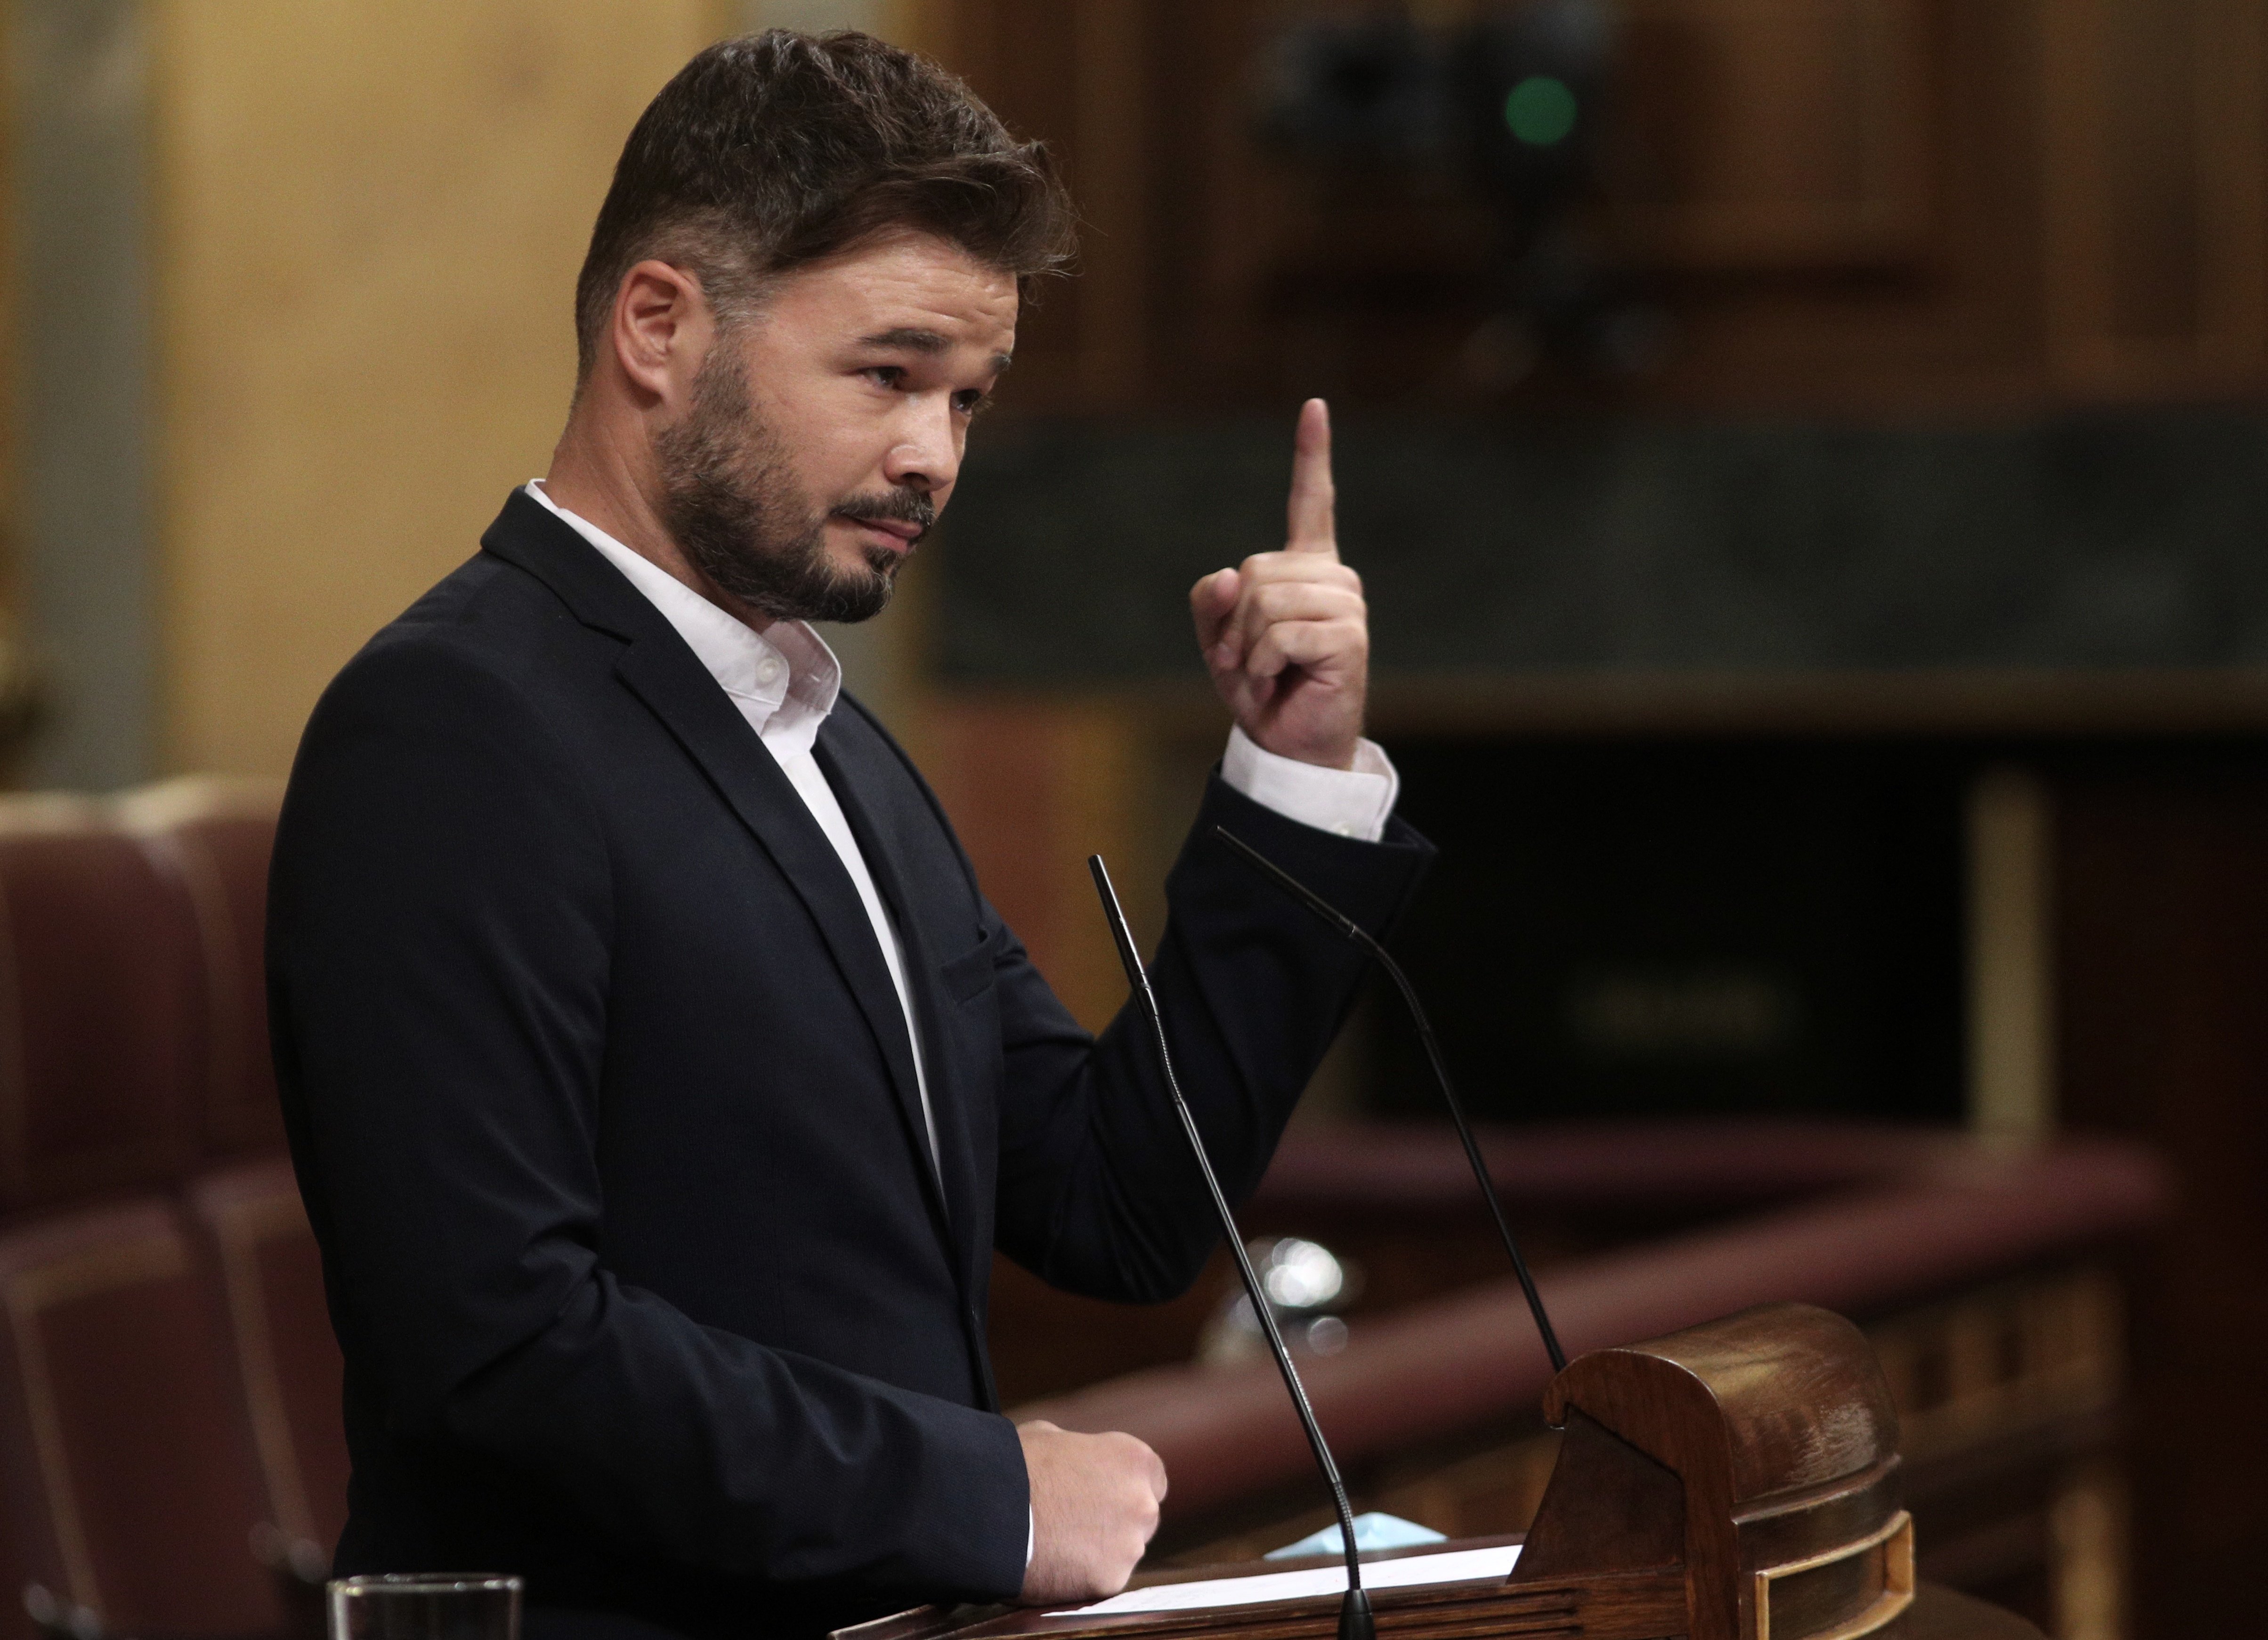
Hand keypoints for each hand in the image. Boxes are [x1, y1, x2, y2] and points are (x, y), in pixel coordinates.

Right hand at [1017, 1419, 1167, 1605]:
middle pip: (1142, 1517)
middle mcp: (1143, 1503)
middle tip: (1077, 1522)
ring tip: (1058, 1544)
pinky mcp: (1110, 1581)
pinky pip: (1102, 1579)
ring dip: (1100, 1550)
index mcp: (1134, 1460)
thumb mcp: (1051, 1437)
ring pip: (1124, 1551)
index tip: (1105, 1494)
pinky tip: (1054, 1564)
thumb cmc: (1018, 1465)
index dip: (1126, 1486)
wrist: (993, 1511)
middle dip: (1117, 1520)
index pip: (1153, 1479)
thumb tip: (1073, 1461)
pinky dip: (1083, 1576)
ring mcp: (1130, 1545)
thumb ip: (1079, 1452)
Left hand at [1189, 398, 1368, 769]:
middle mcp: (1333, 578)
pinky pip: (1279, 633)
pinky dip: (1263, 663)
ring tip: (1265, 672)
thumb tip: (1227, 574)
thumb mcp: (1220, 640)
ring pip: (1265, 601)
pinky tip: (1279, 679)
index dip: (1312, 455)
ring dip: (1248, 647)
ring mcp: (1346, 605)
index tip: (1315, 407)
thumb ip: (1212, 602)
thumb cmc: (1260, 687)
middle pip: (1253, 570)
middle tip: (1247, 659)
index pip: (1311, 502)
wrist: (1289, 743)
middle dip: (1234, 621)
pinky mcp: (1348, 637)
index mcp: (1306, 568)